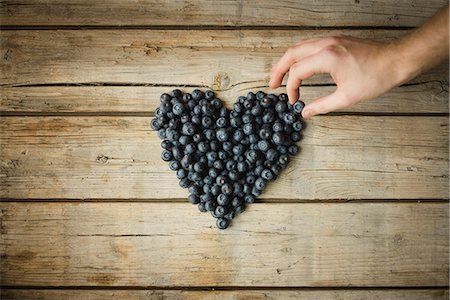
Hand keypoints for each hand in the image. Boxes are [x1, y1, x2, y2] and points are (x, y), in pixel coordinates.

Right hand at [269, 36, 404, 118]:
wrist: (396, 60)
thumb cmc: (375, 77)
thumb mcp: (347, 97)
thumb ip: (322, 106)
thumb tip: (305, 113)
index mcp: (326, 58)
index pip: (297, 72)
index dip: (291, 88)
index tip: (293, 101)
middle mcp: (325, 44)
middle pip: (291, 54)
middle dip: (279, 69)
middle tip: (272, 85)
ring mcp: (330, 39)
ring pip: (299, 46)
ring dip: (287, 61)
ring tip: (281, 75)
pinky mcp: (336, 40)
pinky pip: (309, 44)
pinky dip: (299, 55)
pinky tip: (299, 66)